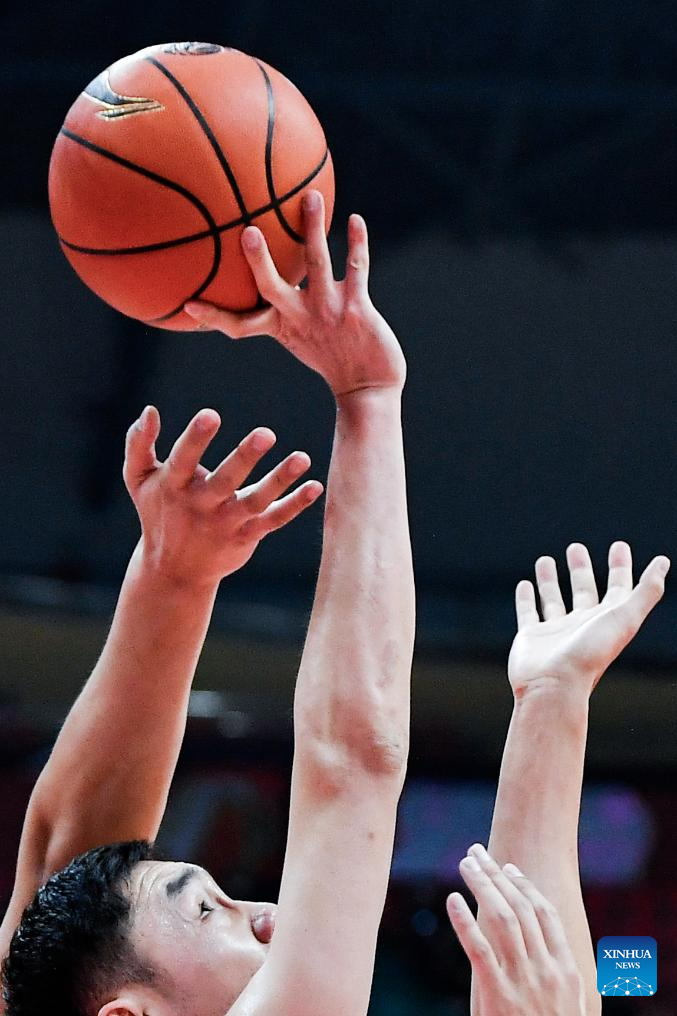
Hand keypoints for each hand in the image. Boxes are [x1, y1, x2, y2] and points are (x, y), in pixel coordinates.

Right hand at [124, 406, 322, 587]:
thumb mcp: (138, 480)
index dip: (195, 439)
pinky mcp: (247, 536)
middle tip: (266, 433)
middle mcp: (201, 505)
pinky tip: (315, 487)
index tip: (211, 414)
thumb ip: (138, 444)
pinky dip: (295, 505)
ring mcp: (226, 523)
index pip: (182, 460)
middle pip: (224, 481)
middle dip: (244, 458)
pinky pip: (274, 520)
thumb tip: (148, 411)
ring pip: (256, 501)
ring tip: (303, 457)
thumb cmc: (158, 512)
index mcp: (174, 487)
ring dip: (280, 479)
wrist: (173, 570)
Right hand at [183, 191, 405, 398]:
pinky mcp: (358, 308)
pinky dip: (357, 242)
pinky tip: (356, 219)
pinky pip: (357, 267)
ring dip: (313, 228)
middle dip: (258, 260)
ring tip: (312, 197)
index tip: (187, 305)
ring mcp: (329, 311)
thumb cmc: (332, 357)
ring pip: (318, 263)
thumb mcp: (300, 337)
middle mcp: (301, 317)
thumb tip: (268, 287)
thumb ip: (283, 313)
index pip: (240, 326)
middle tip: (248, 231)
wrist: (369, 386)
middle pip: (271, 287)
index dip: (213, 317)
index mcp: (282, 326)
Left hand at [447, 845, 584, 1015]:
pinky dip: (464, 920)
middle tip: (478, 851)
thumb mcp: (564, 1008)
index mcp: (567, 971)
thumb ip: (551, 976)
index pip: (546, 914)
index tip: (509, 867)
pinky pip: (478, 948)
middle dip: (498, 875)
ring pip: (501, 918)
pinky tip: (452, 900)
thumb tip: (537, 947)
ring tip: (464, 864)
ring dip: (481, 885)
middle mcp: (547, 969)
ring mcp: (523, 981)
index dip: (526, 886)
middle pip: (520, 907)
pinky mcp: (497, 995)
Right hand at [507, 542, 668, 699]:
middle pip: (584, 591)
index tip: (619, 546)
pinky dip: (526, 598)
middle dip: (581, 569)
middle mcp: (582, 625)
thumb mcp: (625, 618)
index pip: (618, 589)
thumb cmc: (590, 653)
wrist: (554, 686)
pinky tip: (525, 584)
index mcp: (607, 621)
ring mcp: (556, 631)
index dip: (621, 567)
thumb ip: (646, 591)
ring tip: (545, 559)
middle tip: (576, 547)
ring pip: (553, 600)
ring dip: (550, 580)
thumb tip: (663, 562)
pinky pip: (528, 612)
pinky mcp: (531, 636)